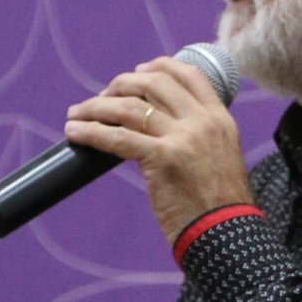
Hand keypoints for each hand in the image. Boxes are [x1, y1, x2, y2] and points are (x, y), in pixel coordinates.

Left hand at [64, 55, 253, 244]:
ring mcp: (183, 138)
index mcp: (220, 119)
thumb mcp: (219, 158)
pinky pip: (118, 138)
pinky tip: (74, 132)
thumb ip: (198, 138)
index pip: (188, 75)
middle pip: (154, 83)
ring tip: (77, 113)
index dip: (159, 66)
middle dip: (121, 84)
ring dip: (96, 106)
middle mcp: (203, 122)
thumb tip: (159, 129)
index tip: (137, 71)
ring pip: (130, 107)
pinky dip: (91, 132)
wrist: (227, 235)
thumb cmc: (220, 206)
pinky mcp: (163, 159)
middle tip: (102, 96)